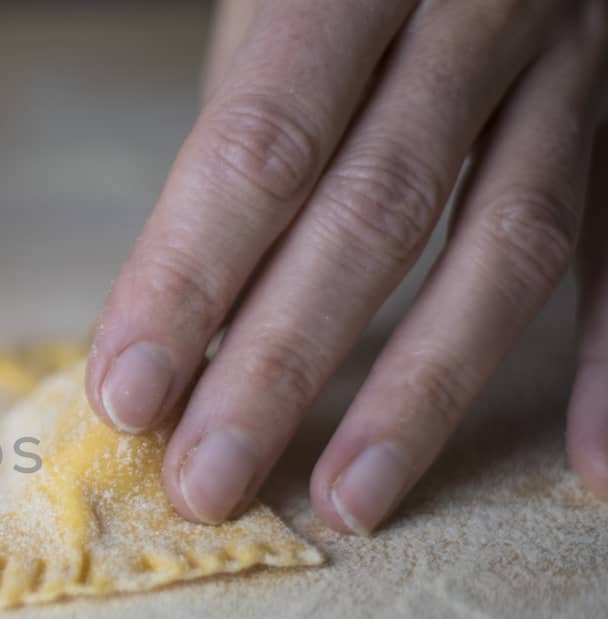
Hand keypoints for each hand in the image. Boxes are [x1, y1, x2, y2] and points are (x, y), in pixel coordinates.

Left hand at [85, 0, 607, 532]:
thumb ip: (247, 128)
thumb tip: (174, 308)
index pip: (260, 145)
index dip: (187, 277)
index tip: (127, 393)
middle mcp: (480, 10)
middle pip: (372, 211)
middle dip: (280, 363)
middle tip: (207, 481)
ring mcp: (579, 64)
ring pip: (505, 244)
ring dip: (421, 389)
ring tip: (347, 499)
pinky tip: (587, 467)